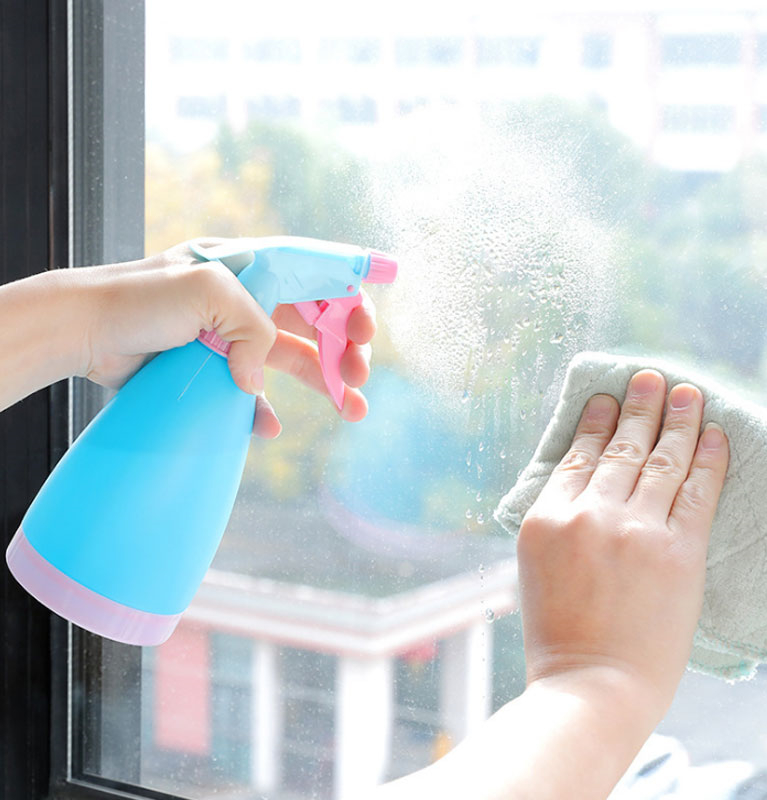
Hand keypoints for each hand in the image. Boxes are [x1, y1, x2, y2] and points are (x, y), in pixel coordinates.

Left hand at [77, 241, 374, 437]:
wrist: (83, 332)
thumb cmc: (138, 299)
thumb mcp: (206, 294)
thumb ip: (252, 330)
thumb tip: (258, 383)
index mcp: (253, 267)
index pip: (318, 266)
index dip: (357, 273)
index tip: (394, 278)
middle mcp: (249, 297)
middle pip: (317, 315)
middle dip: (348, 342)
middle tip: (361, 372)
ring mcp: (232, 334)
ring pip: (296, 356)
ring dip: (327, 381)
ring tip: (355, 410)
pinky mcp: (215, 366)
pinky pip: (257, 390)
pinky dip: (269, 408)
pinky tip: (271, 425)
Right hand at [517, 370, 728, 721]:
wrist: (591, 684)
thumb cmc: (558, 635)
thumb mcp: (536, 568)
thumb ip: (557, 521)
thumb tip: (581, 485)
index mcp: (546, 517)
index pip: (578, 456)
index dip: (597, 422)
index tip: (606, 398)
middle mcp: (589, 513)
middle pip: (620, 448)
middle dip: (639, 407)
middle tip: (650, 378)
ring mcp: (634, 529)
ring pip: (660, 460)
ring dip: (677, 421)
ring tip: (686, 392)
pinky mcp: (677, 551)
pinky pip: (697, 492)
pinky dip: (709, 459)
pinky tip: (715, 435)